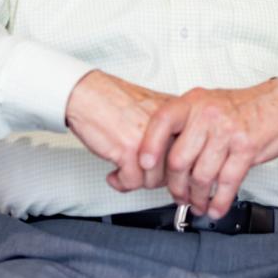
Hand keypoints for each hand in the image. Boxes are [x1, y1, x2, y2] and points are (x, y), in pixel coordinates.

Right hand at [65, 70, 172, 191]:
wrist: (88, 94)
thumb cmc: (115, 102)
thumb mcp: (151, 111)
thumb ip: (167, 132)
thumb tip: (175, 163)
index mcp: (177, 114)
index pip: (189, 151)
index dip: (173, 167)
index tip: (163, 171)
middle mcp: (167, 126)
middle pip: (174, 169)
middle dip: (154, 177)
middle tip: (141, 172)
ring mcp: (149, 138)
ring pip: (154, 180)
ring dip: (136, 181)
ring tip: (125, 171)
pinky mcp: (129, 149)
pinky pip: (132, 182)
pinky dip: (121, 182)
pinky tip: (115, 174)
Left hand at [138, 79, 277, 217]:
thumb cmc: (240, 107)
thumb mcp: (207, 103)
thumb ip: (185, 124)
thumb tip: (159, 156)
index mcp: (193, 101)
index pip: (161, 122)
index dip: (149, 146)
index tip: (144, 166)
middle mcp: (208, 114)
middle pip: (179, 160)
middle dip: (176, 186)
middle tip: (179, 196)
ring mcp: (227, 131)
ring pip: (202, 176)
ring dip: (198, 198)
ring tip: (199, 204)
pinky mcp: (246, 148)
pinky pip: (227, 183)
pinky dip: (219, 202)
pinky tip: (216, 207)